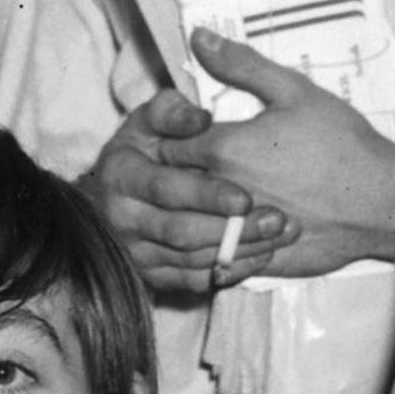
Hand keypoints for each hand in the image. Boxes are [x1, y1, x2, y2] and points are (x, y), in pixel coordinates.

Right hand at [83, 88, 286, 301]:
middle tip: (277, 220)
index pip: (166, 189)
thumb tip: (203, 119)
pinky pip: (194, 281)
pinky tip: (262, 254)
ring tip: (280, 235)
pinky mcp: (151, 275)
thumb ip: (173, 112)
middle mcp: (122, 218)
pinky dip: (230, 270)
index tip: (246, 198)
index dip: (206, 195)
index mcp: (120, 174)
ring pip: (193, 259)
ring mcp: (135, 251)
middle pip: (183, 231)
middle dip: (233, 228)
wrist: (114, 194)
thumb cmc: (144, 148)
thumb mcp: (150, 121)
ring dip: (240, 249)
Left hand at [184, 30, 394, 278]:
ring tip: (203, 204)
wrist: (382, 201)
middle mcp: (222, 193)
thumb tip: (199, 36)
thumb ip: (241, 65)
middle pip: (170, 189)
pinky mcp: (256, 261)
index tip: (183, 138)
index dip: (170, 140)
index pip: (166, 147)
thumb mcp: (294, 91)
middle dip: (172, 178)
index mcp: (223, 149)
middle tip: (191, 169)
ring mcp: (237, 232)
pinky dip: (216, 247)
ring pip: (189, 228)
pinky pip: (217, 259)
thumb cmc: (342, 143)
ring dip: (190, 216)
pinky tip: (231, 233)